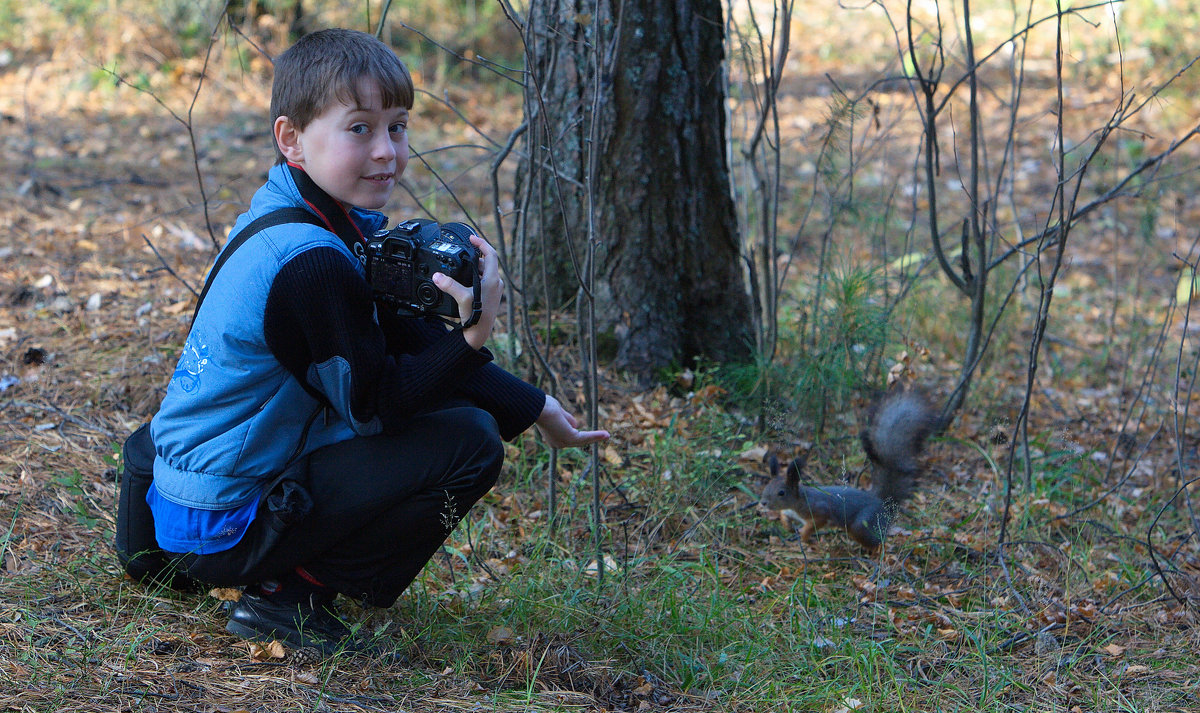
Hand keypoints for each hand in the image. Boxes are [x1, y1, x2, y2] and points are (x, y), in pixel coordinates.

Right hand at [432, 234, 501, 349]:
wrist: (479, 333)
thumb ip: (449, 285)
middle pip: (487, 262)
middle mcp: (496, 283)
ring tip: (462, 266)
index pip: (491, 254)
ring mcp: (495, 290)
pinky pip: (484, 280)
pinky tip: (465, 280)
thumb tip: (437, 276)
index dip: (482, 243)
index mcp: (492, 279)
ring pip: (485, 272)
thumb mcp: (461, 298)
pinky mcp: (491, 296)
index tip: (472, 238)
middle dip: (475, 257)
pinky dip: (475, 276)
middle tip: (463, 253)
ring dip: (475, 267)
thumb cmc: (476, 317)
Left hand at [535, 394, 610, 448]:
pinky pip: (586, 437)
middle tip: (605, 435)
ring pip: (583, 439)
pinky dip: (596, 435)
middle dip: (591, 437)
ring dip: (596, 437)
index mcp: (552, 438)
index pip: (570, 436)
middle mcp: (557, 444)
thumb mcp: (558, 413)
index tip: (592, 434)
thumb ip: (566, 419)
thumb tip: (575, 425)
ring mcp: (563, 442)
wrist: (538, 408)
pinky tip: (606, 434)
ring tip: (607, 435)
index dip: (580, 433)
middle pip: (578, 440)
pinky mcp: (570, 438)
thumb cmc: (544, 407)